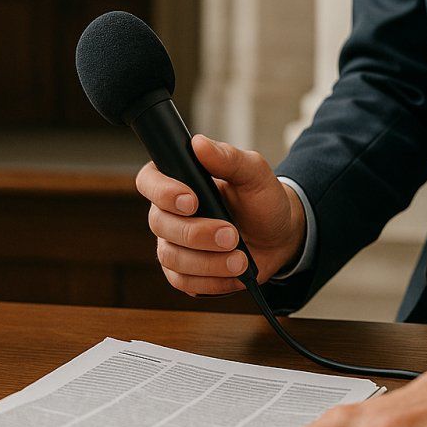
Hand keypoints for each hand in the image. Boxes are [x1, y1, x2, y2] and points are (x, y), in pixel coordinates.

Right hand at [135, 134, 305, 294]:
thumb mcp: (254, 174)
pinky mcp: (183, 272)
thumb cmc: (262, 201)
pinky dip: (211, 281)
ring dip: (208, 262)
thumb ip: (228, 158)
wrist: (278, 236)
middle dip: (197, 233)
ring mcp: (172, 244)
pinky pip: (182, 282)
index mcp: (177, 180)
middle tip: (232, 235)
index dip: (163, 192)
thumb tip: (199, 143)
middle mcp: (167, 213)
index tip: (192, 201)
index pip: (148, 181)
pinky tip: (234, 273)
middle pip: (160, 225)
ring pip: (171, 257)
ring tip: (241, 260)